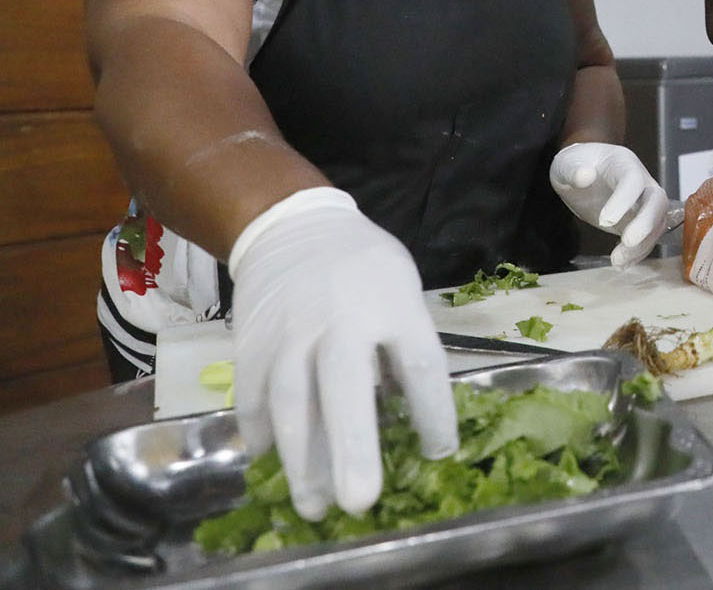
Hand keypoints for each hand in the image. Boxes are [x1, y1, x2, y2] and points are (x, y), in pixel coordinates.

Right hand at [228, 188, 455, 520]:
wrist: (292, 227)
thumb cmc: (363, 268)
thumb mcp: (401, 290)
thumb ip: (403, 346)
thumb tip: (407, 417)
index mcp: (394, 305)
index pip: (421, 364)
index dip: (433, 412)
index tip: (440, 453)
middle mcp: (341, 320)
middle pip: (345, 388)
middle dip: (351, 448)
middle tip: (361, 501)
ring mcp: (291, 333)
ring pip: (292, 402)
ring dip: (302, 459)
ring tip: (315, 506)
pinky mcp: (252, 344)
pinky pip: (254, 396)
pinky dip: (261, 432)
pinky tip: (271, 463)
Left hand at [549, 143, 671, 266]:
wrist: (581, 172)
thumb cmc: (575, 164)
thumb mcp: (567, 163)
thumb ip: (573, 170)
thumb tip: (584, 176)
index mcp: (624, 163)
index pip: (633, 180)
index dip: (624, 200)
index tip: (604, 221)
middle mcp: (642, 182)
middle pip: (657, 201)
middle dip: (647, 223)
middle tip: (627, 242)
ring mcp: (643, 203)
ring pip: (657, 223)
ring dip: (642, 244)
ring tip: (617, 260)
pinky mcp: (637, 221)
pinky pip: (647, 238)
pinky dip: (638, 253)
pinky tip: (622, 264)